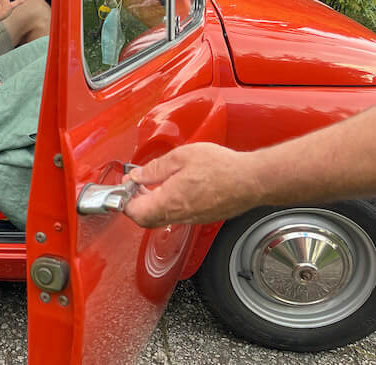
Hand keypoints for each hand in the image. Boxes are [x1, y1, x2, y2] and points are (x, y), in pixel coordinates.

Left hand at [123, 143, 263, 227]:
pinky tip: (173, 188)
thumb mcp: (180, 157)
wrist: (252, 180)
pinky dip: (168, 205)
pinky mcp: (203, 217)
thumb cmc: (221, 167)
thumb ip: (154, 169)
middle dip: (136, 203)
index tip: (125, 187)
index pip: (136, 213)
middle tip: (135, 185)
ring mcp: (192, 219)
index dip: (125, 201)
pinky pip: (178, 216)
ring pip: (162, 219)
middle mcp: (180, 215)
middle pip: (146, 220)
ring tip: (153, 184)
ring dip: (152, 204)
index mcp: (170, 201)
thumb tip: (136, 176)